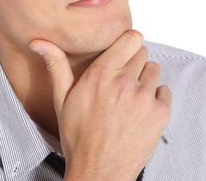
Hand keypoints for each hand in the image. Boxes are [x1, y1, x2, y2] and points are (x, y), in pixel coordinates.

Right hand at [29, 30, 171, 180]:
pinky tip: (141, 111)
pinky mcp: (160, 113)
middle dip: (134, 63)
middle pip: (142, 53)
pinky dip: (157, 98)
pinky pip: (165, 91)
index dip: (128, 44)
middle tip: (122, 82)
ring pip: (154, 70)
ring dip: (145, 80)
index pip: (131, 38)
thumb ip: (56, 66)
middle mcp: (124, 83)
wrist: (98, 172)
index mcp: (101, 75)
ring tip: (131, 98)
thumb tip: (39, 42)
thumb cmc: (79, 137)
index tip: (123, 52)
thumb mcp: (62, 100)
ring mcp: (144, 98)